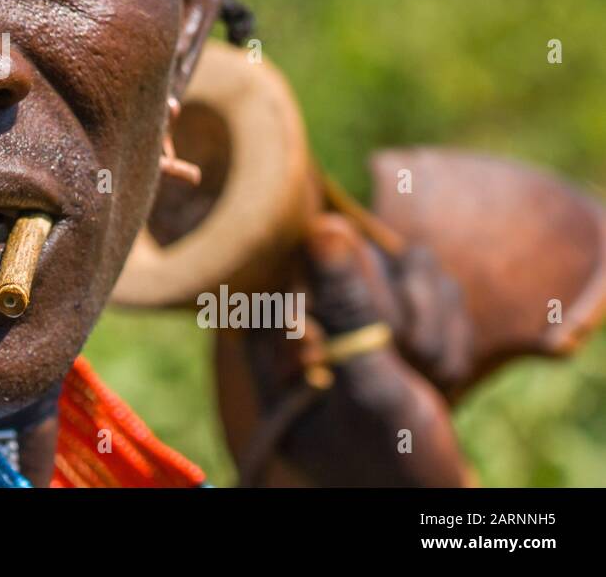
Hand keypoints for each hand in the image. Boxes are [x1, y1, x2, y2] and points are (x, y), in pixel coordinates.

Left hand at [228, 214, 472, 485]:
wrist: (431, 498)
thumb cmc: (389, 457)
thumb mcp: (366, 386)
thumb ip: (347, 307)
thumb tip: (324, 222)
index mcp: (272, 327)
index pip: (303, 255)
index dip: (350, 292)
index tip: (373, 342)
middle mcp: (307, 306)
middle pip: (358, 251)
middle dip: (399, 316)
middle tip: (403, 367)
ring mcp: (354, 302)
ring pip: (408, 262)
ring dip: (431, 330)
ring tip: (422, 381)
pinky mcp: (397, 303)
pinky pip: (436, 279)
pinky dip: (450, 333)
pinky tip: (436, 376)